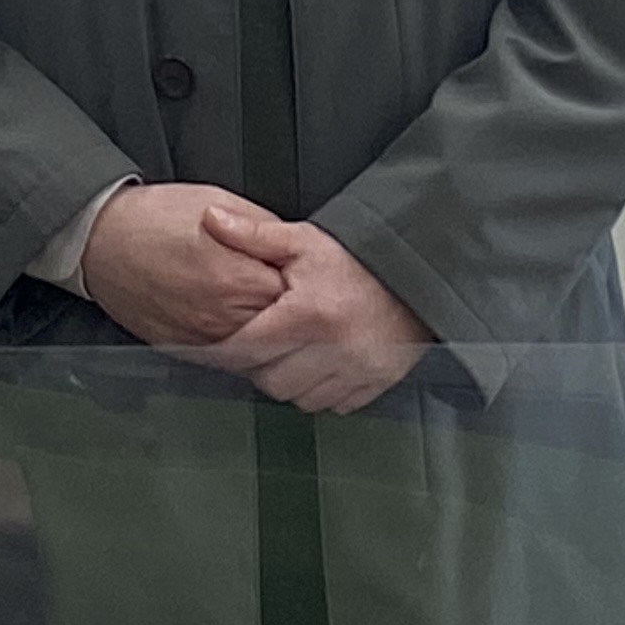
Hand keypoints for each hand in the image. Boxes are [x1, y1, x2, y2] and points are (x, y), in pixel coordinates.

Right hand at [79, 181, 293, 349]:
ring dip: (258, 327)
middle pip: (278, 326)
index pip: (293, 295)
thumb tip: (290, 248)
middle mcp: (221, 318)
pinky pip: (222, 355)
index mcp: (235, 279)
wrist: (100, 238)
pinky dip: (230, 338)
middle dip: (281, 307)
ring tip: (247, 299)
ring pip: (253, 347)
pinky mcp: (183, 348)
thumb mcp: (218, 203)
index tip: (291, 270)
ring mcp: (200, 339)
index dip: (294, 279)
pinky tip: (225, 315)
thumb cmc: (153, 217)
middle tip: (271, 284)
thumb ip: (262, 230)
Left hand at [192, 205, 430, 413]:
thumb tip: (212, 219)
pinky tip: (316, 366)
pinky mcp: (375, 383)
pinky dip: (319, 390)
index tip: (208, 348)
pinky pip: (333, 405)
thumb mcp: (303, 240)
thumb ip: (254, 235)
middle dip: (257, 365)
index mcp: (309, 314)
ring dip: (288, 381)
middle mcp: (334, 348)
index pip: (247, 348)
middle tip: (259, 344)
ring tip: (288, 354)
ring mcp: (357, 370)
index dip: (221, 351)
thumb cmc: (358, 259)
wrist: (416, 272)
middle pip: (270, 381)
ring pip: (300, 399)